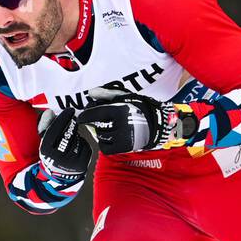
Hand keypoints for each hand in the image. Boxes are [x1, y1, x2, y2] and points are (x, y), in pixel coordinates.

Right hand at [37, 107, 91, 180]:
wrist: (59, 176)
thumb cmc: (52, 153)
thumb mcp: (44, 140)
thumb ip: (45, 125)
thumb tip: (50, 112)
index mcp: (45, 150)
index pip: (55, 130)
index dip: (63, 118)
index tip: (70, 110)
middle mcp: (57, 158)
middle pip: (68, 133)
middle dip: (72, 125)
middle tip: (73, 119)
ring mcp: (71, 163)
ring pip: (78, 140)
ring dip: (76, 135)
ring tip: (72, 137)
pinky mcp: (82, 165)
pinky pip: (86, 147)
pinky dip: (83, 143)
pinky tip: (77, 146)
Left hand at [77, 90, 198, 154]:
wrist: (157, 125)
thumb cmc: (141, 109)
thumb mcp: (125, 97)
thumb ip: (107, 94)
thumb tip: (91, 92)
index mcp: (118, 110)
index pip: (93, 114)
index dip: (85, 116)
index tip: (83, 117)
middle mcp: (119, 124)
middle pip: (97, 126)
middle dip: (97, 123)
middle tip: (105, 121)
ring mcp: (121, 137)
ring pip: (101, 137)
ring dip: (103, 133)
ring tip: (112, 128)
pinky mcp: (123, 147)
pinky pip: (106, 148)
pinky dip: (106, 144)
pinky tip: (113, 138)